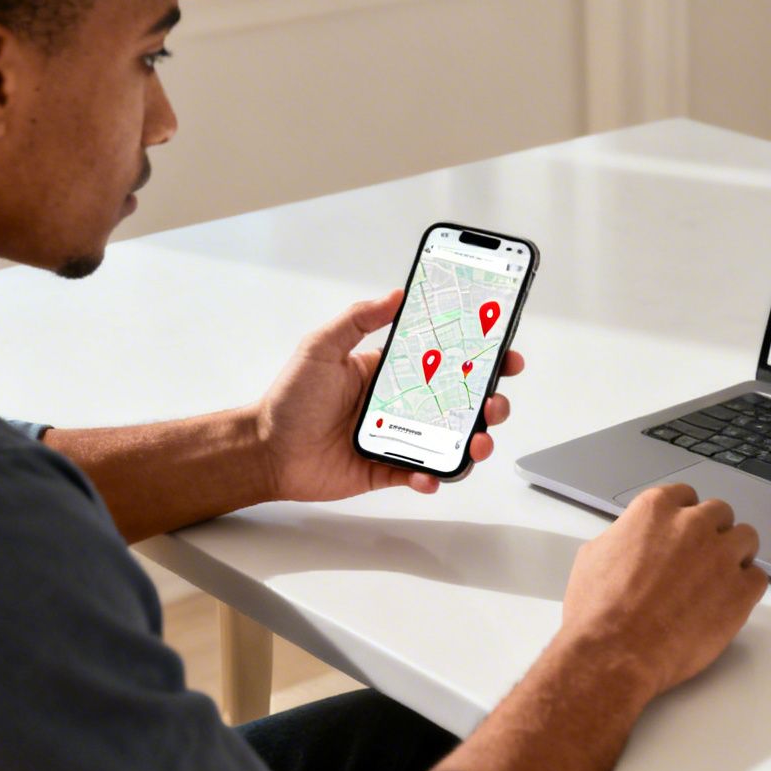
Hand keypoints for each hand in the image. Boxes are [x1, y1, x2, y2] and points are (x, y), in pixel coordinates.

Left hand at [252, 292, 524, 499]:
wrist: (266, 450)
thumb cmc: (290, 399)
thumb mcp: (321, 347)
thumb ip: (359, 319)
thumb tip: (395, 294)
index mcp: (394, 371)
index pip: (448, 360)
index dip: (481, 357)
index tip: (504, 352)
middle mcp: (404, 404)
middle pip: (463, 402)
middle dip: (491, 402)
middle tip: (494, 402)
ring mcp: (402, 439)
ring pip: (454, 441)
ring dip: (474, 442)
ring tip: (477, 441)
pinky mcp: (391, 470)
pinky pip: (425, 474)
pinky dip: (435, 476)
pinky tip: (430, 474)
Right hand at [558, 484, 766, 700]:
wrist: (615, 653)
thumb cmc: (599, 613)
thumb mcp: (594, 557)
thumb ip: (625, 537)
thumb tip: (632, 541)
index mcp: (656, 510)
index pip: (685, 496)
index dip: (685, 517)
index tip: (684, 532)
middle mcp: (693, 525)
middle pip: (720, 513)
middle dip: (712, 533)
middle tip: (702, 559)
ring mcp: (721, 556)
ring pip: (747, 538)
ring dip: (736, 554)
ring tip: (721, 579)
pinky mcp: (741, 590)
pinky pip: (758, 577)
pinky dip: (746, 588)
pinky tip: (728, 602)